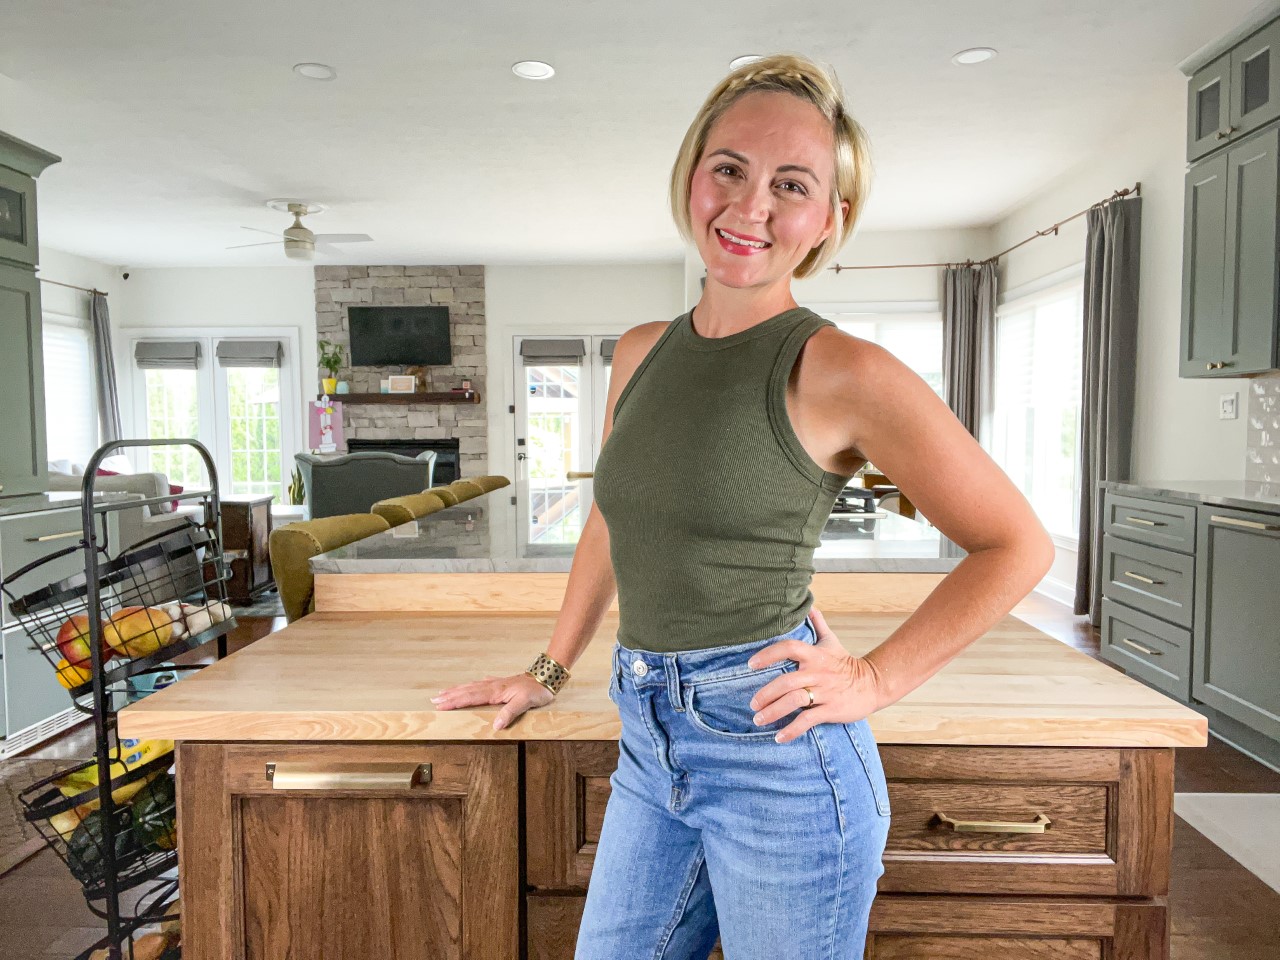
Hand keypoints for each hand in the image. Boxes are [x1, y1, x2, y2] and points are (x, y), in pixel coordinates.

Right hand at [430, 672, 555, 730]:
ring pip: (472, 686)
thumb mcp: (525, 703)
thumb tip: (495, 726)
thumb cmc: (536, 690)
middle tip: (434, 699)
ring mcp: (496, 683)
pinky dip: (472, 686)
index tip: (440, 705)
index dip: (454, 702)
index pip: (470, 697)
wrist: (546, 677)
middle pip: (466, 690)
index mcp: (495, 692)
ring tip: (444, 692)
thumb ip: (510, 713)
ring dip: (457, 690)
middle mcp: (492, 686)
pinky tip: (471, 685)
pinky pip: (481, 684)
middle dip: (449, 695)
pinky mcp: (502, 683)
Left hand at [745, 606, 883, 743]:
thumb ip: (818, 625)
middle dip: (765, 694)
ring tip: (759, 719)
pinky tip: (779, 737)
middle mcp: (818, 672)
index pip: (789, 648)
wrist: (873, 684)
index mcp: (815, 655)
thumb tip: (810, 606)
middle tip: (753, 704)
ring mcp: (825, 692)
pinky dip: (791, 730)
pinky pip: (808, 720)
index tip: (751, 664)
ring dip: (773, 712)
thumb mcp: (832, 642)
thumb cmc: (846, 664)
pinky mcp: (831, 709)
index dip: (768, 654)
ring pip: (794, 701)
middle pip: (786, 681)